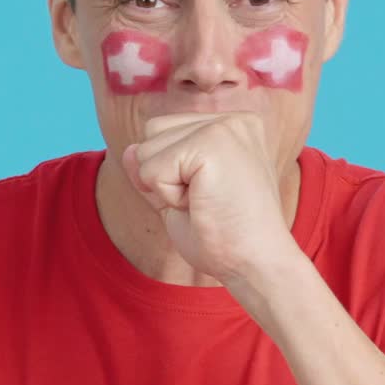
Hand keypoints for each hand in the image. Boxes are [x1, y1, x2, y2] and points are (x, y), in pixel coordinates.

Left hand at [122, 112, 294, 285]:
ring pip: (148, 149)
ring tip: (206, 202)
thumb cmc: (225, 239)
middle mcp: (233, 119)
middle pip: (153, 131)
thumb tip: (129, 149)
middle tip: (206, 202)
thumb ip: (155, 171)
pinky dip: (168, 197)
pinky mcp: (213, 142)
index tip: (210, 197)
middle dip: (164, 176)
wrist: (256, 264)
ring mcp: (225, 127)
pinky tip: (204, 204)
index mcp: (232, 127)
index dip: (170, 173)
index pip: (165, 130)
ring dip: (166, 187)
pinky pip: (153, 170)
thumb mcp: (180, 198)